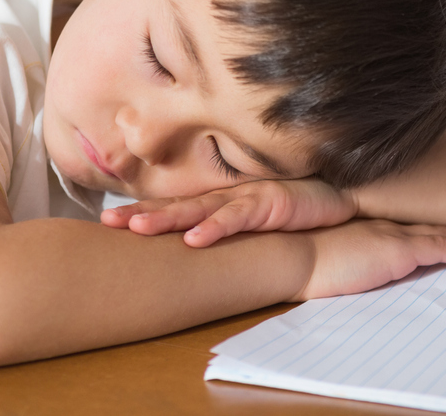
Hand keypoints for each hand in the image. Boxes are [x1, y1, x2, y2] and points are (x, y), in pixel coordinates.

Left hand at [101, 178, 357, 247]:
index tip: (108, 223)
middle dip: (140, 214)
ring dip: (167, 218)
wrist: (340, 196)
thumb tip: (196, 249)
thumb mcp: (254, 223)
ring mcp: (247, 198)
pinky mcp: (271, 203)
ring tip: (137, 228)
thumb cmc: (296, 211)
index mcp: (221, 202)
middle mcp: (228, 197)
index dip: (142, 212)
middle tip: (106, 222)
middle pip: (176, 206)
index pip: (175, 208)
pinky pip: (238, 217)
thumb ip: (228, 230)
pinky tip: (194, 238)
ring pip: (200, 209)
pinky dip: (215, 227)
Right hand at [295, 219, 445, 300]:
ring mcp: (393, 233)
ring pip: (441, 233)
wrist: (292, 255)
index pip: (407, 223)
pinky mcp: (399, 249)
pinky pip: (440, 248)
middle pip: (429, 224)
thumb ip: (350, 255)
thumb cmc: (300, 260)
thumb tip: (359, 270)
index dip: (430, 223)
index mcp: (367, 224)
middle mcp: (384, 223)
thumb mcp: (329, 254)